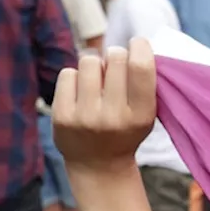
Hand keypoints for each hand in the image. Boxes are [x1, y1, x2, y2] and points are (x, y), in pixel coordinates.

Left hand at [52, 40, 156, 173]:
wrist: (98, 166)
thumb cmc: (126, 129)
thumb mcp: (147, 113)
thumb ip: (145, 82)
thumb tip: (136, 44)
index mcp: (141, 114)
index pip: (141, 67)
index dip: (139, 46)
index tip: (137, 45)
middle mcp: (113, 116)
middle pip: (115, 57)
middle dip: (116, 56)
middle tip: (115, 69)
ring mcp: (85, 117)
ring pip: (89, 61)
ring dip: (94, 66)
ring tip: (96, 82)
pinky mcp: (62, 116)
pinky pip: (68, 73)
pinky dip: (75, 78)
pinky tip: (80, 93)